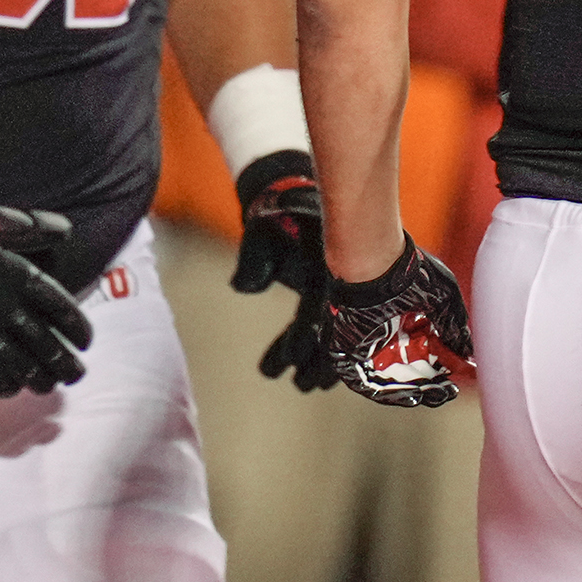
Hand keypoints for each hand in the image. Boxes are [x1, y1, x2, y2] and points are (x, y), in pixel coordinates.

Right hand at [0, 195, 91, 397]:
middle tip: (77, 376)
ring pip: (16, 363)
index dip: (77, 328)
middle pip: (43, 343)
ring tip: (48, 386)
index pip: (60, 307)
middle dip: (63, 362)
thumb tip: (65, 230)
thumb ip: (28, 228)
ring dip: (36, 377)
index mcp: (14, 275)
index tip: (87, 343)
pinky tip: (10, 389)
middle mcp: (1, 307)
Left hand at [230, 150, 334, 386]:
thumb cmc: (276, 215)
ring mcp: (337, 285)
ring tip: (308, 385)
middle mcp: (338, 282)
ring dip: (323, 360)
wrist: (291, 194)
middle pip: (334, 332)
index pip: (316, 318)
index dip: (302, 347)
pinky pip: (329, 321)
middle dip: (318, 363)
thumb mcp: (262, 231)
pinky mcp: (329, 287)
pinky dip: (322, 343)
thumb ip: (252, 260)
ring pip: (336, 330)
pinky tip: (313, 363)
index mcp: (327, 272)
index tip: (285, 370)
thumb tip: (243, 287)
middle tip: (303, 387)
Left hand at [323, 240, 473, 407]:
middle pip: (406, 366)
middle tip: (444, 393)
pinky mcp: (347, 351)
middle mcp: (387, 329)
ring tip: (429, 398)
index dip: (441, 367)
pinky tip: (406, 397)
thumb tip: (467, 353)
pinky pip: (362, 380)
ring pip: (386, 377)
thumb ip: (456, 329)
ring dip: (408, 391)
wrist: (374, 267)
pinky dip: (383, 391)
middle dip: (427, 384)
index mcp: (408, 316)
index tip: (454, 380)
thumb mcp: (446, 301)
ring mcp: (366, 341)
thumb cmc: (412, 275)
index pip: (425, 349)